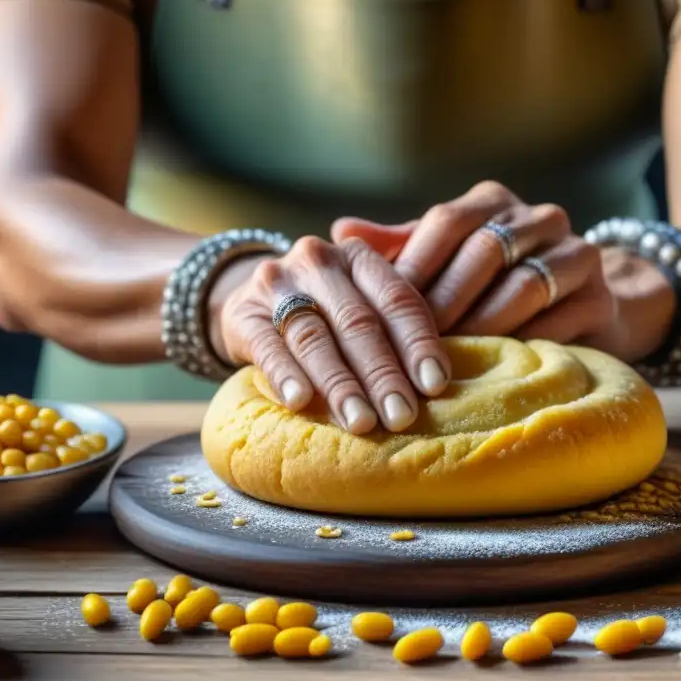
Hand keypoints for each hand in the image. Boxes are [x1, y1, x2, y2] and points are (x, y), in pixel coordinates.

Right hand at [208, 237, 450, 434]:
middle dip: (383, 374)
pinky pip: (268, 346)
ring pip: (315, 337)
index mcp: (359, 256)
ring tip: (361, 423)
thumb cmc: (324, 312)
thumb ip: (395, 326)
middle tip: (401, 416)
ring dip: (341, 385)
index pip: (397, 299)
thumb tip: (439, 383)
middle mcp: (318, 261)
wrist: (247, 302)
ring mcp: (276, 284)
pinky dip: (286, 375)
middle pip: (359, 322)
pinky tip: (301, 403)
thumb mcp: (359, 302)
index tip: (435, 385)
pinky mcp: (241, 314)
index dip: (418, 343)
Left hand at [331, 180, 619, 345]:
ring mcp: (576, 253)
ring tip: (448, 358)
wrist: (587, 305)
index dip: (415, 264)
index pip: (447, 221)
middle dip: (444, 300)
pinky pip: (560, 320)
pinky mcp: (600, 297)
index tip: (379, 309)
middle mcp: (537, 217)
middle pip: (485, 251)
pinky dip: (524, 343)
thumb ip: (400, 246)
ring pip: (525, 285)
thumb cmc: (496, 283)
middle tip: (408, 344)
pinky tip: (496, 368)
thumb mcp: (446, 259)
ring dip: (482, 324)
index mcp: (493, 202)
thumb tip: (340, 232)